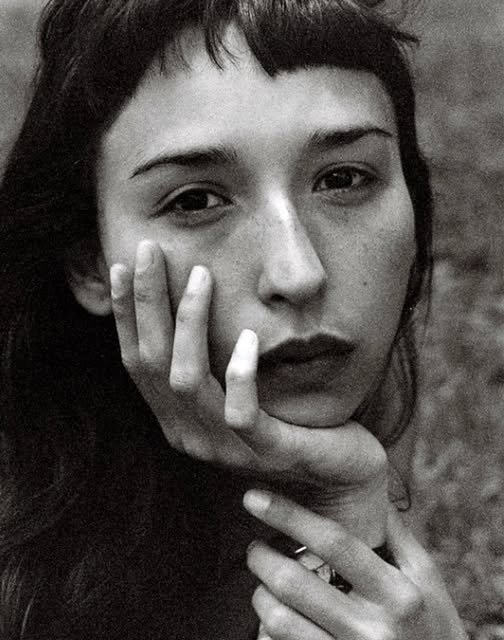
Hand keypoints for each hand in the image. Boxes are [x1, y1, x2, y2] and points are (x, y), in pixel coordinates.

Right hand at [109, 240, 386, 496]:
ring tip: (201, 275)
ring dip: (189, 323)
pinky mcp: (268, 452)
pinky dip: (240, 373)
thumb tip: (187, 304)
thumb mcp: (237, 390)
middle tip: (150, 251)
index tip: (123, 266)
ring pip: (187, 381)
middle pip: (152, 362)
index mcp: (179, 418)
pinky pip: (241, 412)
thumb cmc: (289, 420)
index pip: (139, 361)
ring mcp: (226, 448)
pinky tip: (251, 336)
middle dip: (146, 302)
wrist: (340, 472)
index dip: (126, 314)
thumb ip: (209, 363)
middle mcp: (190, 435)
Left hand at [244, 490, 467, 639]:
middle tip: (256, 546)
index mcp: (396, 593)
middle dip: (261, 557)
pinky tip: (274, 615)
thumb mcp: (428, 579)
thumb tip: (365, 488)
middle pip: (294, 583)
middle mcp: (371, 629)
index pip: (333, 542)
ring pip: (278, 620)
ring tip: (264, 582)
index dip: (289, 515)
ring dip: (260, 594)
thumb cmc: (433, 626)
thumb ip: (396, 534)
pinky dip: (266, 629)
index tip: (256, 498)